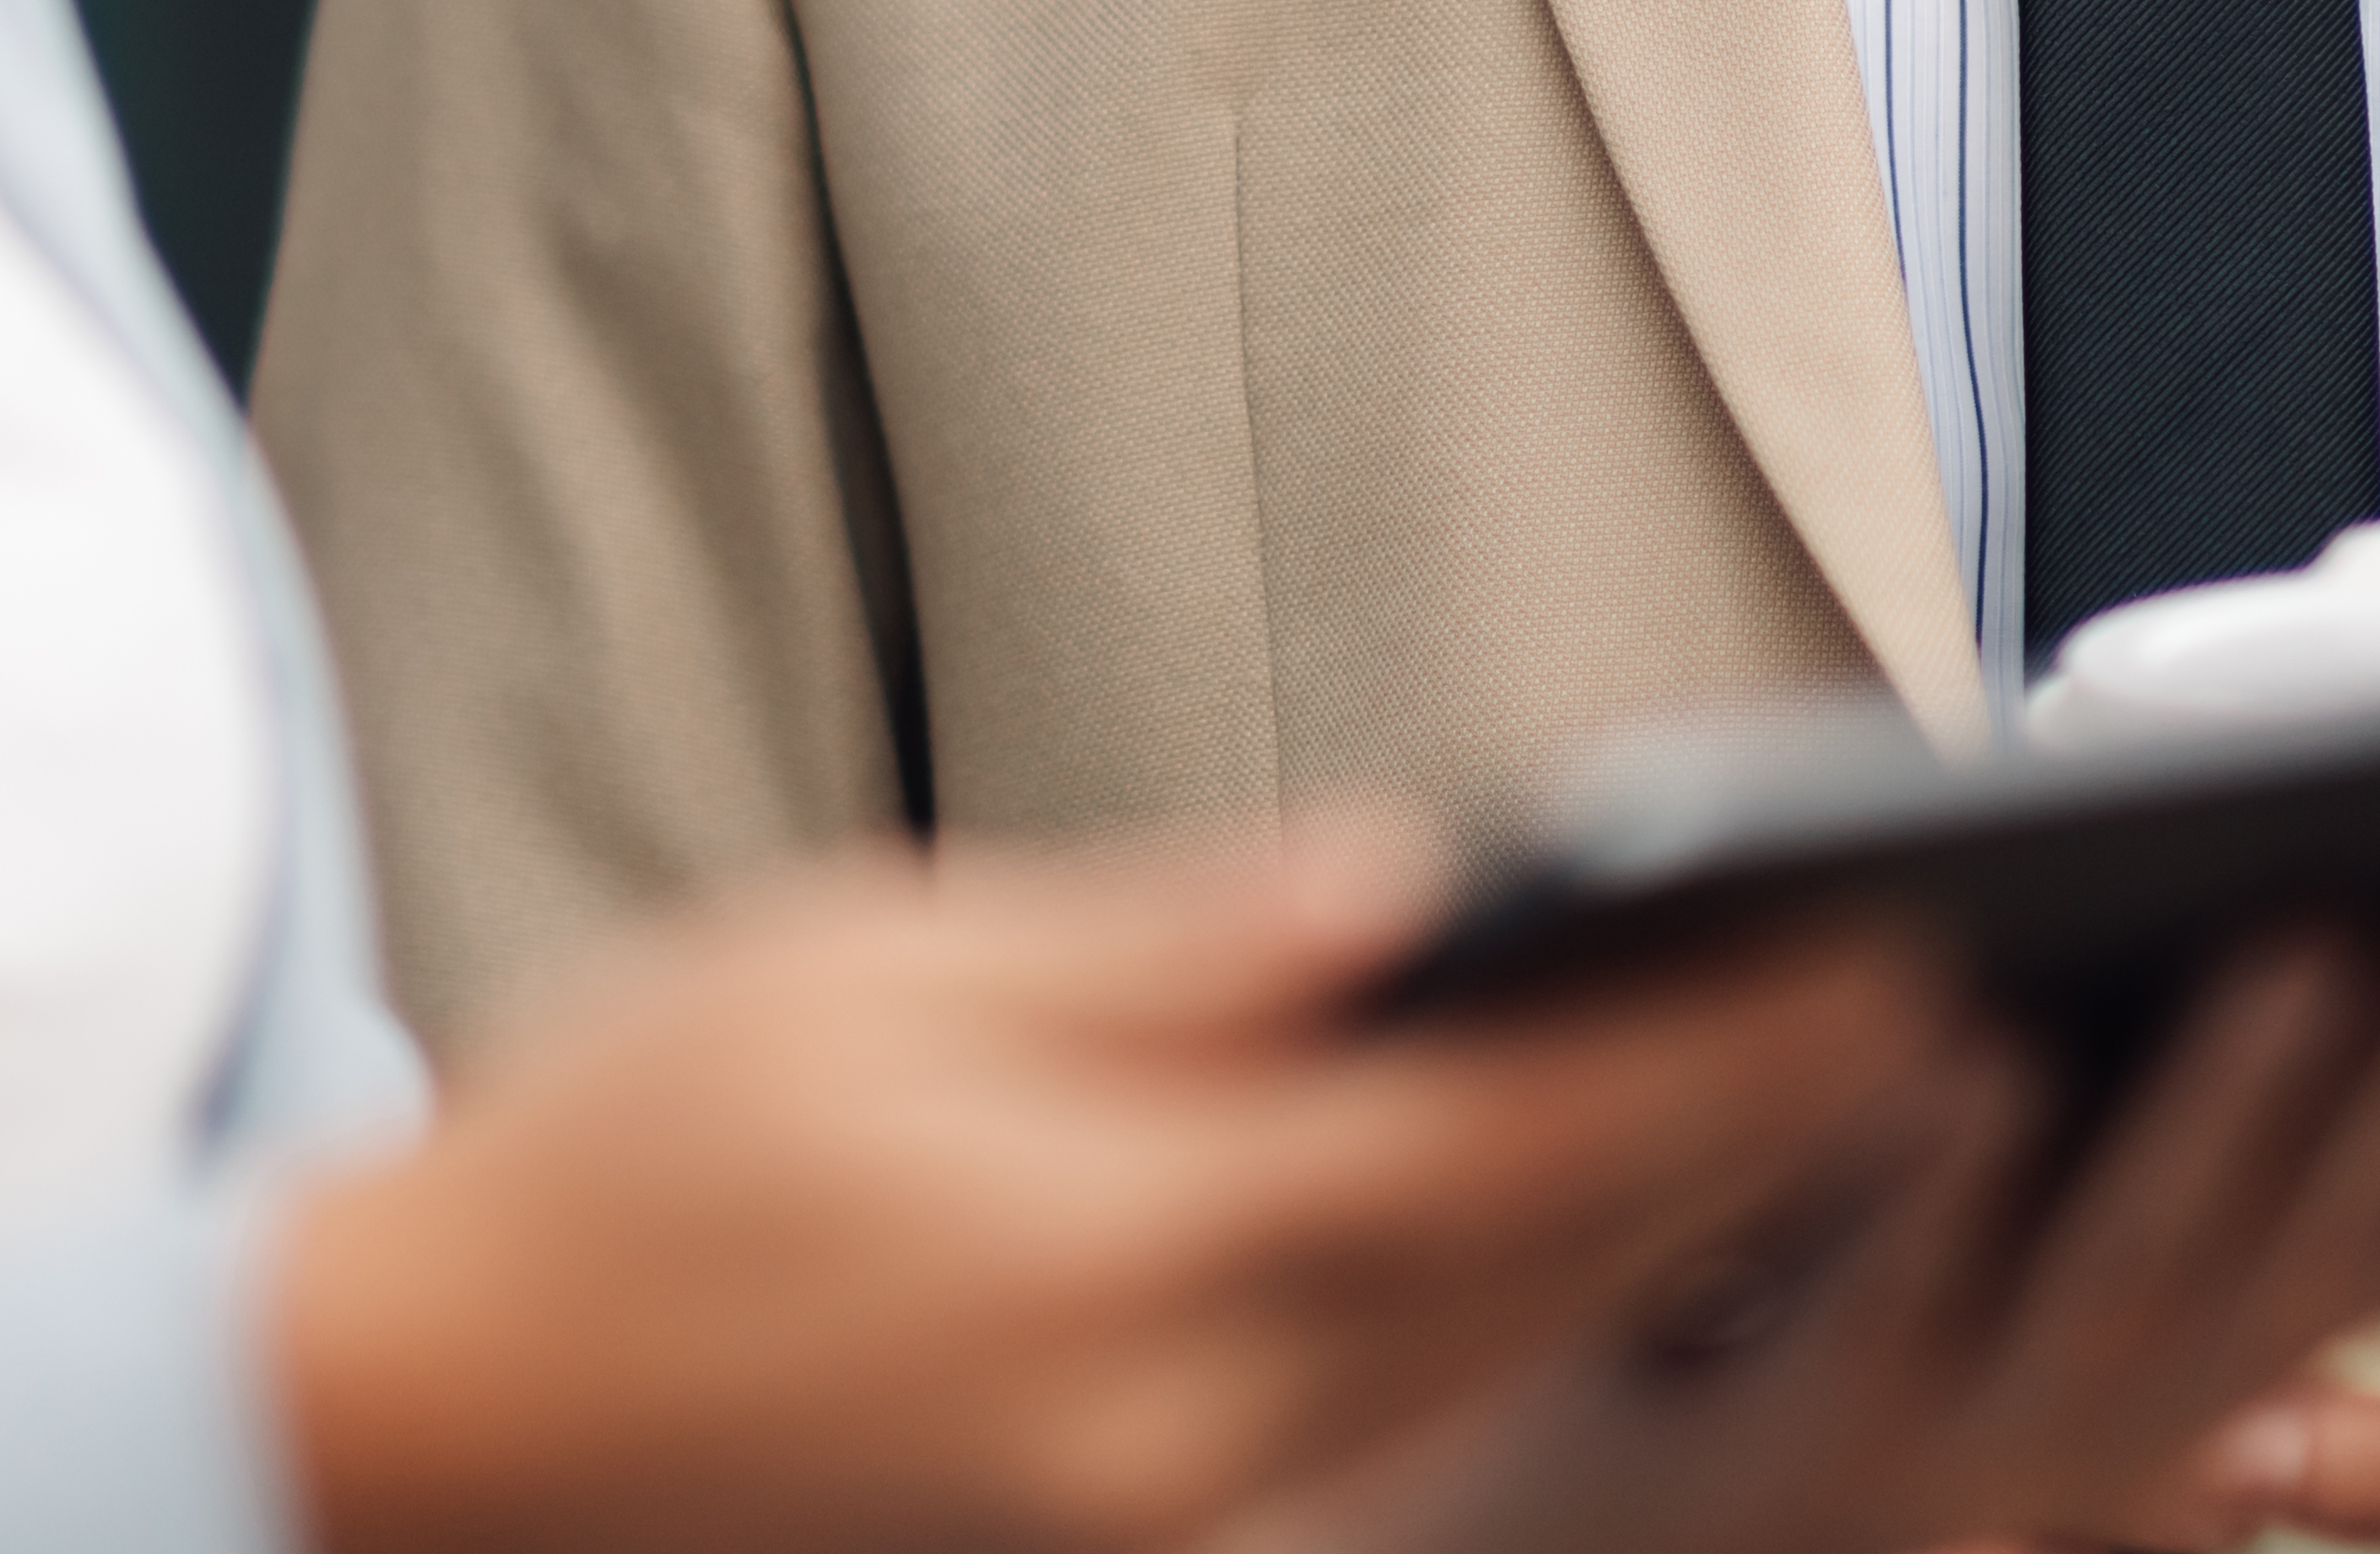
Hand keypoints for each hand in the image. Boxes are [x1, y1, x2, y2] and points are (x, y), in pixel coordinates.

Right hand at [273, 814, 1985, 1553]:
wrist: (436, 1418)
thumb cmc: (622, 1148)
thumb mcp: (874, 961)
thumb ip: (1164, 952)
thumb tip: (1416, 891)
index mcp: (1109, 1254)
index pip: (1505, 1149)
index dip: (1722, 1056)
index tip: (1888, 951)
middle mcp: (1170, 1431)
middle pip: (1543, 1278)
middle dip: (1756, 1141)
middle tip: (1943, 999)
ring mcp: (1158, 1520)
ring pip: (1490, 1364)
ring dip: (1668, 1234)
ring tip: (1825, 1094)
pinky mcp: (1131, 1547)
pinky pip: (1389, 1421)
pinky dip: (1519, 1313)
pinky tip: (1600, 1222)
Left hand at [1290, 892, 2379, 1553]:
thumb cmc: (1739, 1442)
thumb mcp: (1987, 1314)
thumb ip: (2131, 1178)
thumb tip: (2323, 942)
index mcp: (2196, 1389)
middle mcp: (2118, 1440)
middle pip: (2335, 1234)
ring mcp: (1959, 1459)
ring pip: (2134, 1271)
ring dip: (2231, 1103)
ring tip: (2319, 929)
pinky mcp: (1774, 1454)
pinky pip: (1865, 1301)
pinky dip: (1919, 1177)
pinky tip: (1964, 1042)